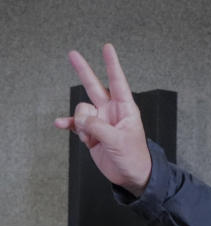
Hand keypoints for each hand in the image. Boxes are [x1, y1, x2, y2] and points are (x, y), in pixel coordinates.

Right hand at [54, 44, 151, 196]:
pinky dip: (68, 124)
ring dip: (81, 123)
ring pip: (82, 110)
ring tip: (90, 138)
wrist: (131, 176)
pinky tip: (60, 124)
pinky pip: (75, 123)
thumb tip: (80, 120)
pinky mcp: (91, 133)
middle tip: (72, 54)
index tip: (107, 48)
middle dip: (83, 70)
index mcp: (125, 109)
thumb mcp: (119, 141)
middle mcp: (111, 111)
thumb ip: (98, 128)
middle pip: (94, 86)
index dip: (112, 65)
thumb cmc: (134, 158)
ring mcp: (100, 121)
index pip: (118, 82)